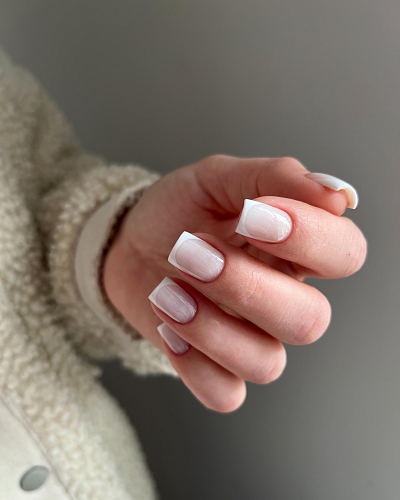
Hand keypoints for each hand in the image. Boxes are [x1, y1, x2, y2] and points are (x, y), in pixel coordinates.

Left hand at [103, 155, 366, 411]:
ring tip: (165, 290)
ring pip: (266, 363)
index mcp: (294, 250)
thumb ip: (274, 178)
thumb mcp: (219, 178)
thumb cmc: (179, 212)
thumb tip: (336, 195)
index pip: (344, 254)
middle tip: (190, 250)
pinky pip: (225, 393)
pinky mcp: (215, 366)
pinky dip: (193, 366)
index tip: (253, 213)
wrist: (130, 244)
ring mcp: (251, 338)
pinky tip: (168, 328)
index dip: (309, 237)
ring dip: (210, 327)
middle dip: (244, 286)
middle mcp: (283, 298)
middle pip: (309, 320)